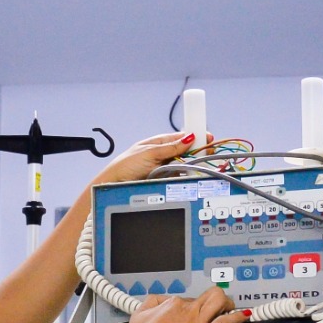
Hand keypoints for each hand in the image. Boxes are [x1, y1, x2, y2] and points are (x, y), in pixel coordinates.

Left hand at [94, 131, 211, 185]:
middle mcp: (164, 154)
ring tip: (200, 165)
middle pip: (187, 151)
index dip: (196, 136)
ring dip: (192, 166)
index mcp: (159, 143)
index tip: (208, 138)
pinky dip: (186, 177)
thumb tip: (189, 137)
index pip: (182, 136)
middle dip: (197, 152)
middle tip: (207, 154)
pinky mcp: (165, 181)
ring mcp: (165, 168)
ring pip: (186, 165)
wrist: (114, 186)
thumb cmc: (126, 165)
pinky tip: (191, 177)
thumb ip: (170, 147)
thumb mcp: (149, 153)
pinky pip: (180, 178)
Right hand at [117, 288, 247, 322]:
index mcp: (172, 303)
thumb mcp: (139, 313)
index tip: (194, 317)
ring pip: (220, 302)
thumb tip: (163, 300)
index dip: (194, 308)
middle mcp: (187, 310)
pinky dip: (237, 318)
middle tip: (221, 307)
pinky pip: (225, 322)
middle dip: (218, 299)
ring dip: (229, 304)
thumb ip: (153, 301)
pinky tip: (243, 317)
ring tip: (232, 310)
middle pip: (210, 295)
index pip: (190, 299)